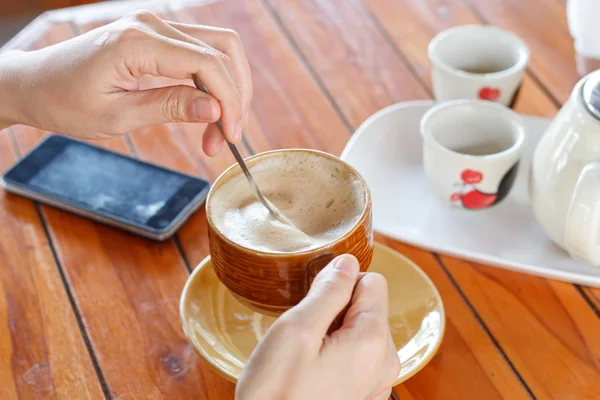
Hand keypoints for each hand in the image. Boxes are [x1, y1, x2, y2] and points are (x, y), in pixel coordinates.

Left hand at [0, 10, 251, 155]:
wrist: (35, 85)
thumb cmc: (65, 102)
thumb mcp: (117, 116)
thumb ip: (169, 107)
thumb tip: (215, 109)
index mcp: (138, 41)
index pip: (208, 63)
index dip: (229, 101)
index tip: (231, 136)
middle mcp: (152, 24)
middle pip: (223, 49)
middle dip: (235, 95)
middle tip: (227, 136)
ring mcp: (155, 26)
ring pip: (218, 48)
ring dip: (229, 88)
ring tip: (219, 128)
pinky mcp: (156, 37)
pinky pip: (200, 53)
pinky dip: (213, 81)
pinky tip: (208, 110)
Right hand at [236, 255, 399, 399]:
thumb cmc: (277, 394)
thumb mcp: (297, 330)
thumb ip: (328, 291)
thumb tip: (348, 261)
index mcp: (373, 341)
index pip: (373, 281)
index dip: (339, 283)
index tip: (314, 301)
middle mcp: (385, 362)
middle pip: (367, 307)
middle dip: (335, 309)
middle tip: (304, 333)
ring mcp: (376, 383)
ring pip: (358, 331)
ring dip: (332, 333)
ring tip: (305, 354)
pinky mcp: (363, 395)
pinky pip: (354, 357)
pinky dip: (334, 354)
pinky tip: (310, 371)